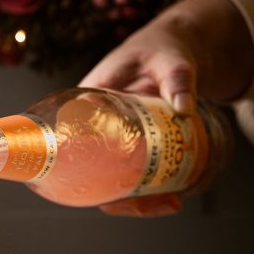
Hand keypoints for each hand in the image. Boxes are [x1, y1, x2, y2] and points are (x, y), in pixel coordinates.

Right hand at [79, 0, 253, 216]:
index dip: (76, 169)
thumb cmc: (163, 50)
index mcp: (87, 102)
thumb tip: (184, 107)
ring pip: (116, 180)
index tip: (102, 189)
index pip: (69, 139)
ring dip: (138, 200)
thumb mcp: (169, 60)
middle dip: (116, 196)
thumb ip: (176, 80)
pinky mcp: (138, 148)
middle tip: (143, 204)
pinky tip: (177, 197)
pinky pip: (138, 176)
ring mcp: (118, 141)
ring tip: (170, 204)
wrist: (178, 52)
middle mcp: (97, 127)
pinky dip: (154, 192)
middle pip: (93, 171)